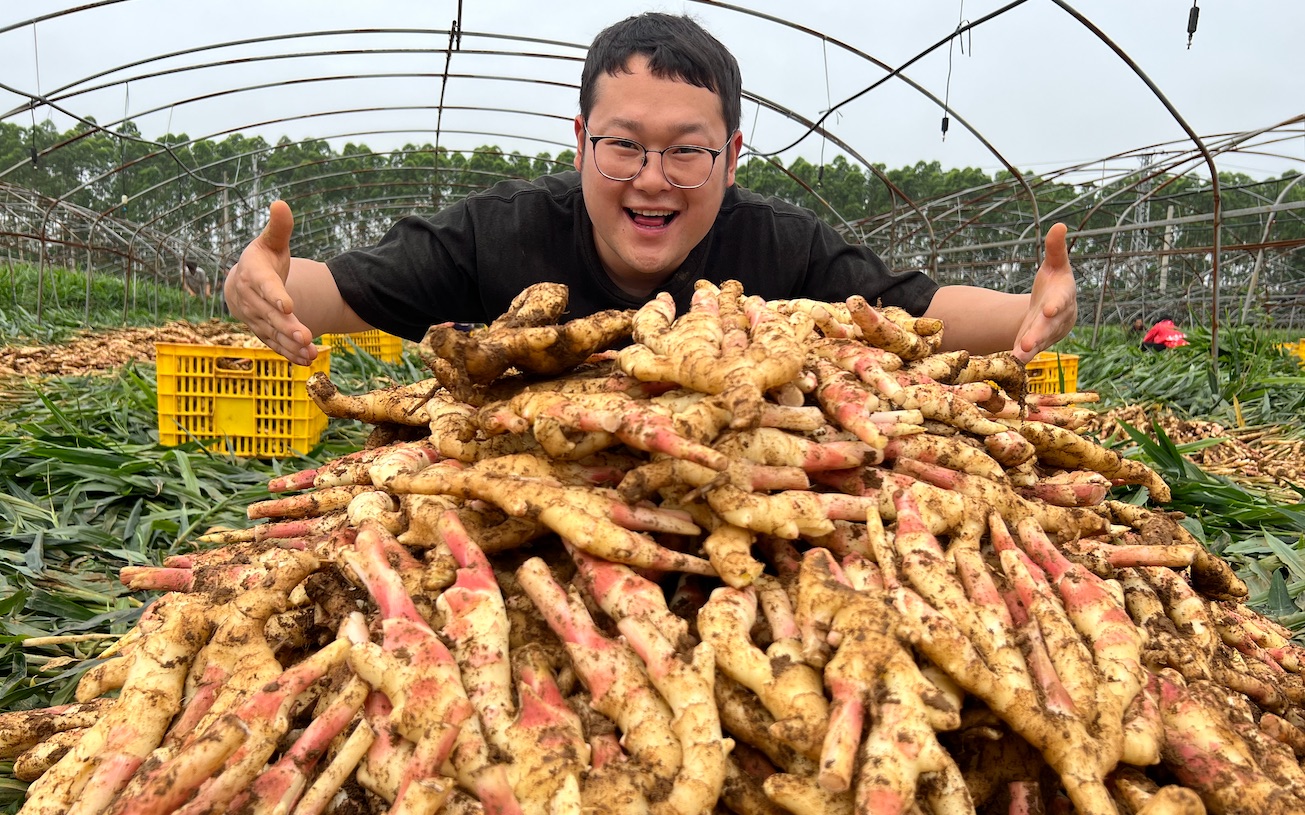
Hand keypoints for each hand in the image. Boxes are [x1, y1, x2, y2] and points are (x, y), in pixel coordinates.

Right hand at [223, 200, 316, 364]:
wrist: (243, 284)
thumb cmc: (262, 259)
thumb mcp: (270, 242)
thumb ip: (279, 228)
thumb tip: (281, 203)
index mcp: (254, 275)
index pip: (264, 286)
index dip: (275, 295)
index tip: (288, 304)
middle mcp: (251, 300)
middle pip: (270, 315)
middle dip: (287, 326)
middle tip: (305, 336)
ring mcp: (256, 319)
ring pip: (273, 334)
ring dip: (291, 344)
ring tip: (312, 352)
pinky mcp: (263, 332)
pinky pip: (275, 345)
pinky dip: (290, 354)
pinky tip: (307, 360)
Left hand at [1012, 222, 1075, 363]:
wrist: (1057, 311)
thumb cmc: (1056, 283)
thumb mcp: (1056, 264)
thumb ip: (1056, 248)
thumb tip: (1060, 225)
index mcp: (1062, 297)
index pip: (1061, 301)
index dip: (1056, 306)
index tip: (1049, 310)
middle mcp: (1057, 318)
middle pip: (1048, 327)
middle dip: (1038, 334)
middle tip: (1027, 342)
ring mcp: (1046, 333)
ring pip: (1038, 342)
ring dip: (1028, 349)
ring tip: (1017, 356)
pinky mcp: (1035, 343)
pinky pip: (1028, 351)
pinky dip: (1020, 357)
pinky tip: (1010, 362)